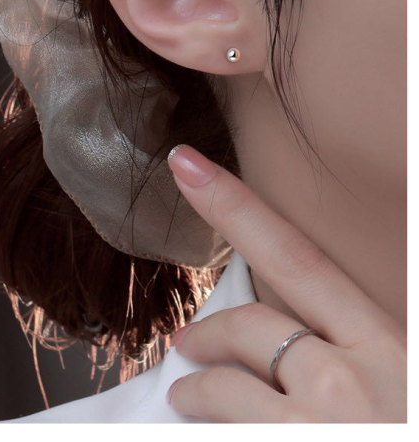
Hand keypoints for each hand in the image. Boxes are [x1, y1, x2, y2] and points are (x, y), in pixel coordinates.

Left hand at [165, 144, 405, 422]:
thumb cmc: (401, 423)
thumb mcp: (398, 379)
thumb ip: (350, 347)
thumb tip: (293, 331)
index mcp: (387, 347)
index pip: (294, 257)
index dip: (233, 205)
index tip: (184, 164)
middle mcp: (354, 382)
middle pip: (252, 324)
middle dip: (212, 327)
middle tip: (188, 341)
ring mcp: (321, 428)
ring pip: (225, 388)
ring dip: (198, 391)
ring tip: (188, 397)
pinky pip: (226, 434)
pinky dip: (207, 430)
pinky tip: (201, 430)